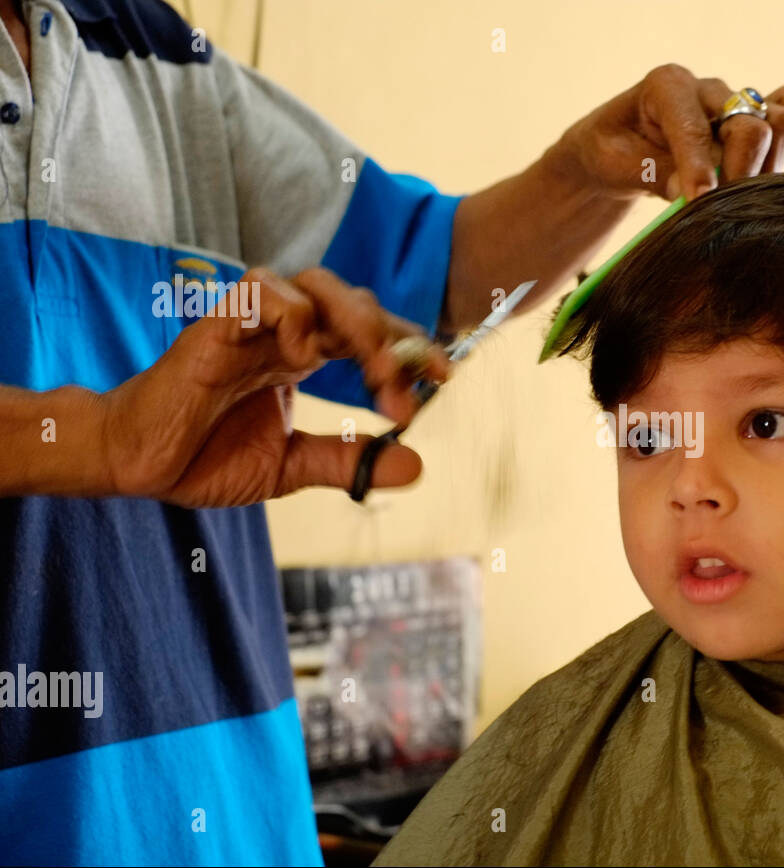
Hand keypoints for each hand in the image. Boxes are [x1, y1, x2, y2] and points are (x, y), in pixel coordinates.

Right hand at [99, 267, 450, 507]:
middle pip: (353, 302)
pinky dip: (293, 315)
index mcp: (302, 358)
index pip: (370, 334)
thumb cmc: (204, 457)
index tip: (445, 377)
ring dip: (355, 319)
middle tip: (407, 385)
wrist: (138, 464)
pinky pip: (261, 291)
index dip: (411, 347)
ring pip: (314, 283)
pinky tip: (303, 355)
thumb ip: (347, 461)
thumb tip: (414, 466)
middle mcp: (282, 333)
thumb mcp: (290, 467)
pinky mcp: (215, 326)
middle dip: (392, 338)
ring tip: (370, 367)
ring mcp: (250, 325)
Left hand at [555, 64, 783, 201]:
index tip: (698, 204)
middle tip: (720, 210)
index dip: (700, 169)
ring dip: (767, 169)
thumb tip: (692, 195)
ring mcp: (736, 103)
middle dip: (739, 174)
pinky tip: (770, 170)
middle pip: (750, 125)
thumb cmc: (613, 153)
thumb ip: (653, 175)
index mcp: (667, 86)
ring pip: (779, 124)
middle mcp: (708, 90)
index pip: (695, 126)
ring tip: (739, 199)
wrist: (620, 148)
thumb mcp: (615, 164)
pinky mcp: (756, 120)